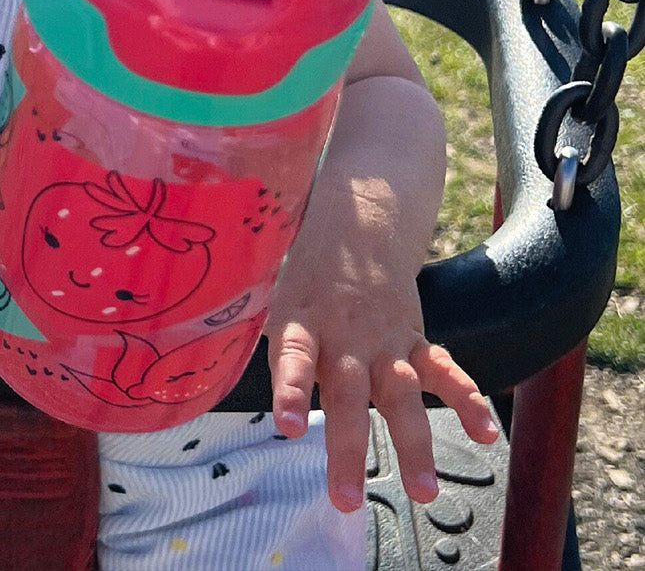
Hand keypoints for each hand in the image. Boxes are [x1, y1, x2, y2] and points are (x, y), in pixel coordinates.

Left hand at [264, 199, 500, 512]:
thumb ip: (271, 350)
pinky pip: (445, 370)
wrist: (358, 226)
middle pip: (348, 394)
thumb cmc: (307, 277)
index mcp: (303, 322)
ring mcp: (384, 340)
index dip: (290, 389)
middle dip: (349, 448)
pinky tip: (485, 434)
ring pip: (400, 394)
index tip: (289, 426)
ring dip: (414, 444)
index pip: (293, 355)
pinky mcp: (415, 339)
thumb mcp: (274, 300)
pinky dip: (468, 400)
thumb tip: (239, 388)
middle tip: (346, 499)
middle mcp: (345, 335)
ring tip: (423, 491)